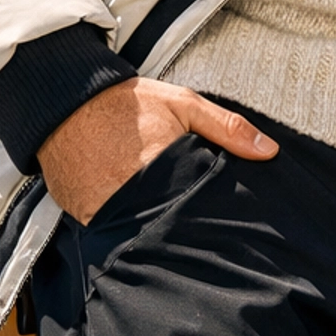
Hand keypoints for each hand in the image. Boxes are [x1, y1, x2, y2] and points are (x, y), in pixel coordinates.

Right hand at [38, 78, 277, 224]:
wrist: (65, 102)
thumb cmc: (128, 103)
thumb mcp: (184, 105)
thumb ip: (228, 128)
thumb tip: (269, 151)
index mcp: (162, 172)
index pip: (199, 207)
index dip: (211, 211)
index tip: (220, 211)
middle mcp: (132, 200)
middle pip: (172, 225)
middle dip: (185, 221)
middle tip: (192, 212)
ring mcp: (104, 214)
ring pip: (142, 233)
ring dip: (153, 226)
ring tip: (163, 213)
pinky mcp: (85, 219)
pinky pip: (113, 231)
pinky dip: (125, 225)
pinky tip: (134, 213)